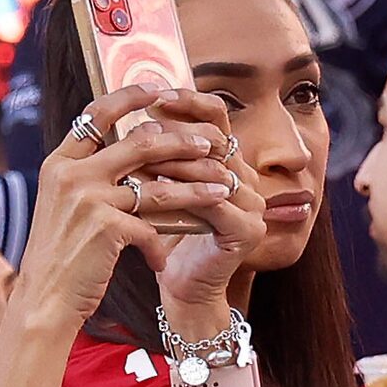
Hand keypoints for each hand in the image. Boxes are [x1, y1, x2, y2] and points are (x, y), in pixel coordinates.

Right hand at [12, 86, 234, 334]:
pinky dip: (163, 244)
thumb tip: (144, 138)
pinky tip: (166, 260)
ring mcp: (87, 199)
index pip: (97, 113)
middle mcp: (71, 174)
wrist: (42, 300)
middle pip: (140, 143)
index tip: (160, 88)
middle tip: (212, 143)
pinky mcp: (105, 228)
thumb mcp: (66, 204)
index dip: (130, 96)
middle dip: (182, 142)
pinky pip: (151, 227)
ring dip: (196, 187)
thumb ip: (92, 172)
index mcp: (59, 162)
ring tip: (223, 188)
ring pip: (158, 185)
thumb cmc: (61, 253)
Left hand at [146, 90, 266, 311]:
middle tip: (140, 128)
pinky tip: (150, 191)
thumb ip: (162, 157)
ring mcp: (253, 205)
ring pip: (211, 170)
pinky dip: (179, 194)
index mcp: (232, 163)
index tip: (154, 95)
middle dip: (175, 132)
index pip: (218, 118)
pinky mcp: (247, 230)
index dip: (190, 102)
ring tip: (137, 157)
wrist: (184, 290)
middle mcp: (248, 179)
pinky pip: (212, 203)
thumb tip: (132, 117)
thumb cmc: (168, 238)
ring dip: (172, 161)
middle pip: (216, 139)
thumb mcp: (164, 188)